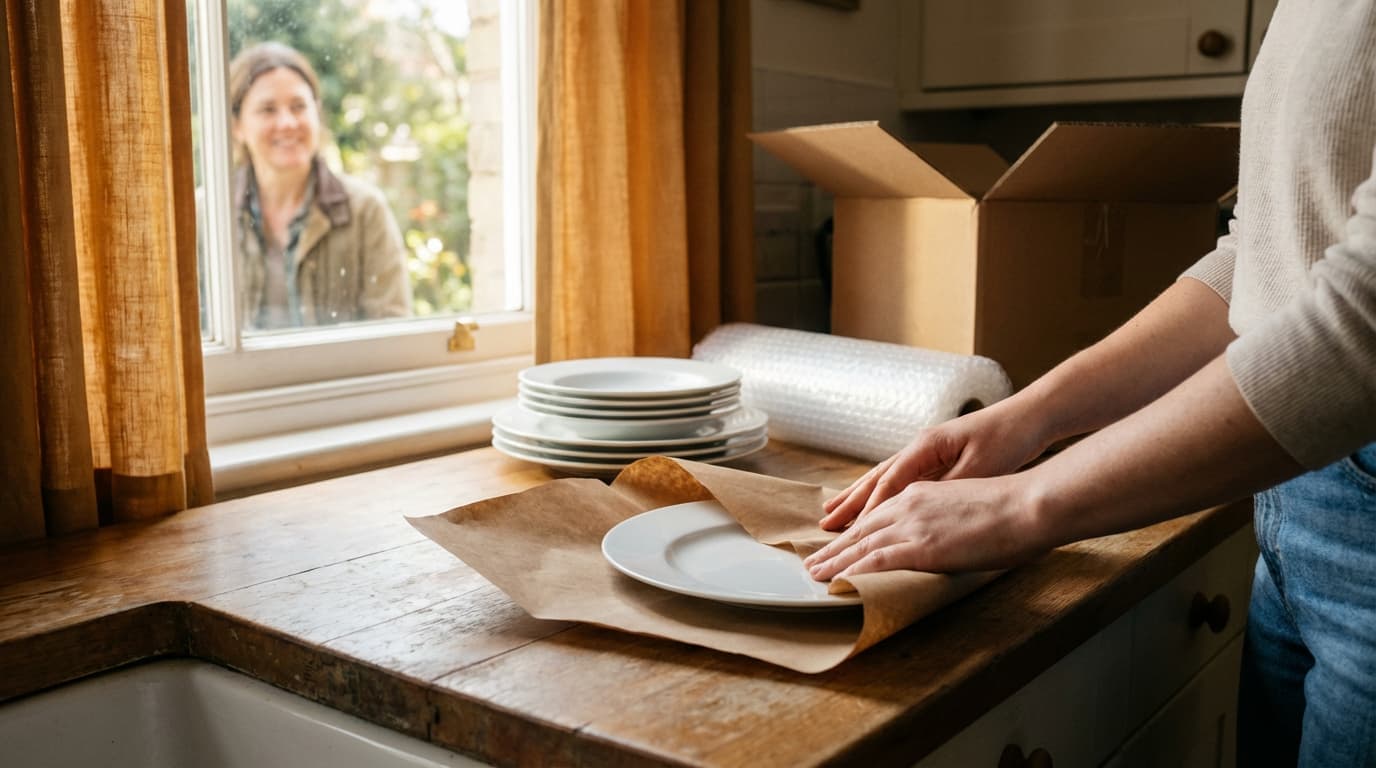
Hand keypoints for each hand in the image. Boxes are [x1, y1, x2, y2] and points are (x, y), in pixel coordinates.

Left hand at [805, 474, 1048, 579]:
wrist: (1028, 504)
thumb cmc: (1012, 509)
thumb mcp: (968, 507)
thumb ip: (948, 521)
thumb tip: (947, 538)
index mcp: (921, 493)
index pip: (878, 515)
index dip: (855, 532)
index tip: (839, 543)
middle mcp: (909, 504)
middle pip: (861, 529)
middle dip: (835, 547)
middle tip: (813, 562)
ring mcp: (912, 524)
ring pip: (861, 545)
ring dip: (834, 562)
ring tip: (814, 575)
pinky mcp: (920, 546)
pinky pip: (876, 562)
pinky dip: (852, 573)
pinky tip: (837, 583)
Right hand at [820, 404, 1046, 532]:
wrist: (1030, 416)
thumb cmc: (1008, 438)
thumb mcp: (979, 466)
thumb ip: (947, 486)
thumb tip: (917, 507)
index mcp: (925, 446)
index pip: (888, 482)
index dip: (869, 509)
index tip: (851, 533)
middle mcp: (919, 447)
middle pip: (876, 478)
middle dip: (850, 503)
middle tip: (825, 524)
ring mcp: (926, 452)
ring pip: (883, 478)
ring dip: (858, 497)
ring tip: (834, 512)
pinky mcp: (937, 458)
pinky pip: (899, 481)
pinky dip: (880, 495)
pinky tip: (872, 504)